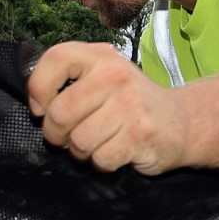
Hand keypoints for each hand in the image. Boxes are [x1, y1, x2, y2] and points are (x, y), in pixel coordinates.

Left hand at [26, 42, 190, 173]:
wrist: (181, 122)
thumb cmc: (128, 102)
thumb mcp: (100, 77)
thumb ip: (67, 81)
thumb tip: (37, 105)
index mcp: (100, 56)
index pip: (56, 59)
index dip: (38, 89)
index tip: (43, 108)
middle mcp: (115, 75)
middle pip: (60, 113)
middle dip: (55, 134)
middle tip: (67, 136)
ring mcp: (130, 105)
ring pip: (79, 141)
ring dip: (80, 151)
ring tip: (95, 143)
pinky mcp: (140, 134)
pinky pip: (100, 159)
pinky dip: (101, 163)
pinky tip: (114, 151)